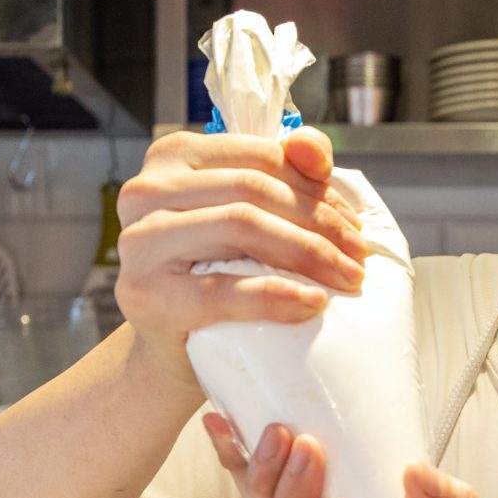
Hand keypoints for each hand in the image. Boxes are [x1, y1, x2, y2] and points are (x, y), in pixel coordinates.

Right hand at [114, 128, 370, 392]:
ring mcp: (139, 243)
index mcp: (172, 157)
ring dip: (307, 252)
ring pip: (240, 224)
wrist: (174, 349)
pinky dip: (274, 296)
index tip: (352, 222)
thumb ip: (287, 168)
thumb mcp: (249, 214)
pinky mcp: (146, 295)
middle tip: (358, 255)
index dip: (315, 186)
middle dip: (318, 221)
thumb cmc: (215, 275)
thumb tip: (311, 148)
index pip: (259, 156)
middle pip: (253, 189)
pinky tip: (311, 303)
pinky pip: (221, 290)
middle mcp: (145, 191)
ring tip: (345, 278)